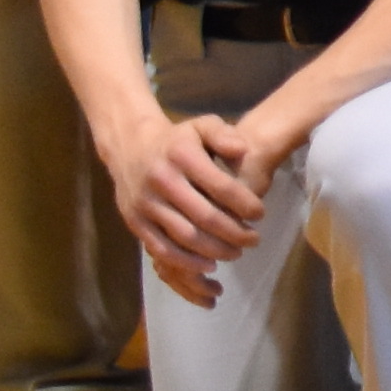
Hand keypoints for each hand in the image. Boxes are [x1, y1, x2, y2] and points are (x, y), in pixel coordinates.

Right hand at [98, 101, 265, 299]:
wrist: (129, 147)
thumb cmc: (176, 140)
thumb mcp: (201, 126)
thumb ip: (223, 134)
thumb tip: (243, 150)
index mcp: (182, 155)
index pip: (222, 187)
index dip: (246, 204)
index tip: (260, 214)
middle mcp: (162, 180)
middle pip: (206, 217)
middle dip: (235, 233)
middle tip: (254, 239)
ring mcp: (146, 204)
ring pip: (185, 237)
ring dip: (215, 251)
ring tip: (236, 253)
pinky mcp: (135, 222)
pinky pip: (162, 249)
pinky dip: (187, 262)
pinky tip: (208, 264)